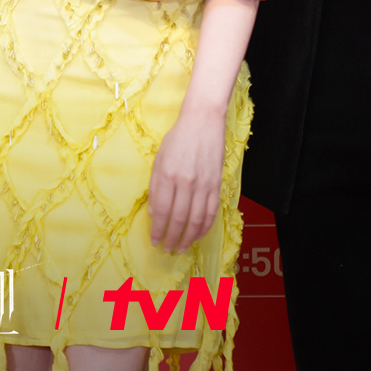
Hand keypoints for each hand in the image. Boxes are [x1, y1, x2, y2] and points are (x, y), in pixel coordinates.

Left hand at [149, 107, 225, 253]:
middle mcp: (186, 182)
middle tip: (167, 249)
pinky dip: (205, 227)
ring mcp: (204, 184)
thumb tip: (154, 214)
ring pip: (197, 220)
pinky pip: (212, 212)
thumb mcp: (159, 159)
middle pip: (179, 219)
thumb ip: (155, 187)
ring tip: (182, 247)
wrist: (203, 122)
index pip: (162, 211)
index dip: (158, 230)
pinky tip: (198, 235)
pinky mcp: (217, 184)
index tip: (155, 241)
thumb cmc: (177, 138)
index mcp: (168, 175)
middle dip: (172, 238)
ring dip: (189, 238)